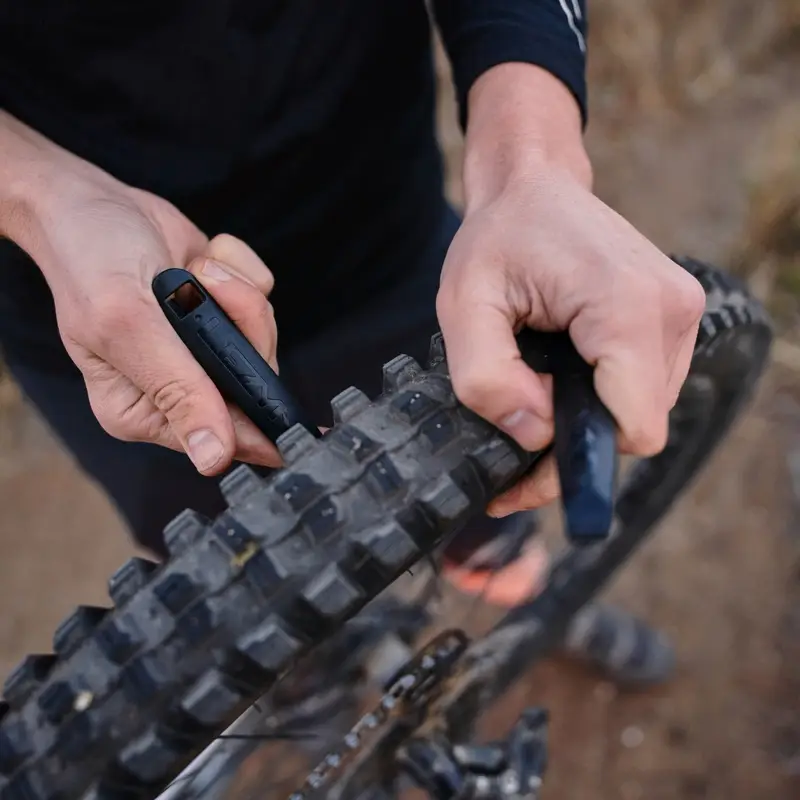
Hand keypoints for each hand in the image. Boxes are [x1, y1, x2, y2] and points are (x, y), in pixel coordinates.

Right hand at [22, 165, 281, 474]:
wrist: (91, 202)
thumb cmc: (90, 261)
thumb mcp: (127, 327)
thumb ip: (177, 391)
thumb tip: (212, 459)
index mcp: (142, 410)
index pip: (219, 438)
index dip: (260, 425)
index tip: (295, 420)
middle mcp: (179, 387)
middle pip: (254, 382)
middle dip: (242, 328)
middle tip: (205, 290)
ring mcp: (205, 349)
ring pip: (263, 333)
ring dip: (236, 292)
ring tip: (195, 271)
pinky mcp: (224, 312)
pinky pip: (262, 295)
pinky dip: (238, 268)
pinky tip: (199, 259)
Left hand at [437, 152, 704, 517]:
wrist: (533, 186)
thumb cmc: (498, 238)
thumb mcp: (463, 305)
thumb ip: (486, 378)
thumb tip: (533, 436)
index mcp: (626, 304)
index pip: (633, 427)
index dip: (577, 452)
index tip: (527, 450)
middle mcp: (671, 309)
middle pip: (637, 427)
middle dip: (576, 440)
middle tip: (517, 425)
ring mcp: (681, 313)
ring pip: (642, 412)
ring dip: (589, 418)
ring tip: (538, 390)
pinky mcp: (675, 318)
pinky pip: (645, 387)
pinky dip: (604, 396)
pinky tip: (564, 376)